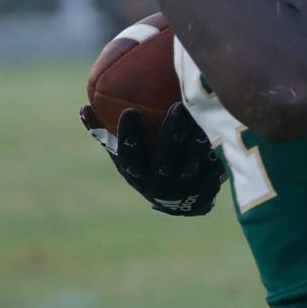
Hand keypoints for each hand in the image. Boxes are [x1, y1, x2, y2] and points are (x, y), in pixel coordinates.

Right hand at [81, 102, 226, 215]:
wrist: (179, 201)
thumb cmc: (147, 167)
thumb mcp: (126, 155)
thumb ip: (106, 133)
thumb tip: (83, 107)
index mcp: (137, 175)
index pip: (129, 156)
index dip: (129, 136)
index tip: (130, 110)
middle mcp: (160, 185)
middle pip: (167, 158)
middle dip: (173, 132)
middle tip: (178, 106)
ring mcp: (185, 189)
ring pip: (194, 161)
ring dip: (199, 137)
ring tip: (204, 111)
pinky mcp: (209, 188)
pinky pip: (215, 165)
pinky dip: (217, 146)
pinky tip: (223, 124)